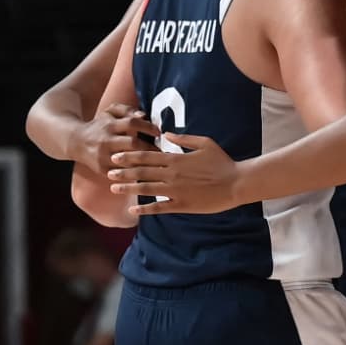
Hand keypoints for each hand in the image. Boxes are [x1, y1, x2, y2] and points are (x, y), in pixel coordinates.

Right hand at [69, 105, 158, 173]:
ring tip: (160, 163)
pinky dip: (136, 173)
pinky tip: (149, 174)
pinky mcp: (102, 169)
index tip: (159, 132)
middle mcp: (105, 141)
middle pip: (132, 144)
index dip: (148, 127)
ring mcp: (103, 156)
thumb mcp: (109, 113)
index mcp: (109, 125)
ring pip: (129, 161)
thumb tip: (143, 115)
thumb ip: (126, 110)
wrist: (76, 142)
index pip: (132, 123)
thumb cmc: (100, 125)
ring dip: (146, 163)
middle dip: (150, 147)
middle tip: (163, 151)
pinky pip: (123, 173)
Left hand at [108, 134, 240, 215]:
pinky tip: (134, 210)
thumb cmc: (223, 162)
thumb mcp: (205, 143)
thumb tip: (166, 134)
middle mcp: (172, 175)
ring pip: (146, 189)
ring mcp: (176, 191)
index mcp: (176, 159)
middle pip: (141, 172)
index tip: (115, 157)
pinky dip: (145, 209)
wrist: (237, 183)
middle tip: (108, 172)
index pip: (146, 156)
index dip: (129, 156)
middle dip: (123, 172)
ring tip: (114, 188)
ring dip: (128, 188)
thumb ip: (183, 138)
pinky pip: (160, 207)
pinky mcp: (183, 205)